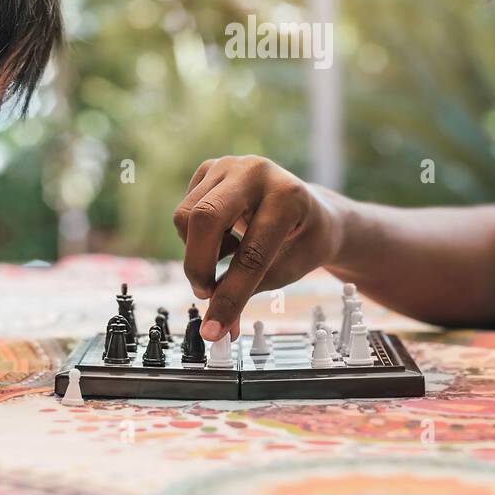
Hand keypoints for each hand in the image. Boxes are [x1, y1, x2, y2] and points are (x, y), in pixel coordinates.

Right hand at [173, 156, 343, 341]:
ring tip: (230, 255)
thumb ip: (249, 294)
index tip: (214, 327)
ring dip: (199, 251)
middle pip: (205, 217)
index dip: (231, 295)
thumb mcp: (289, 269)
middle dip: (198, 265)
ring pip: (186, 217)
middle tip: (205, 293)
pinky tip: (225, 235)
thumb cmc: (304, 240)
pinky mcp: (209, 169)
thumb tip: (214, 329)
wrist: (310, 209)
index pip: (252, 252)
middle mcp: (256, 172)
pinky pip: (184, 212)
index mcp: (288, 196)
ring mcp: (229, 165)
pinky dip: (197, 236)